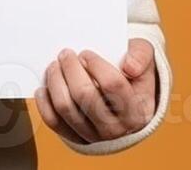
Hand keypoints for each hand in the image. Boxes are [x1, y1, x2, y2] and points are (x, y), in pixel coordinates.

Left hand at [35, 38, 156, 145]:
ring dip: (55, 81)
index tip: (86, 53)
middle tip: (65, 53)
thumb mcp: (145, 59)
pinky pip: (54, 121)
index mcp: (137, 112)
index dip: (95, 64)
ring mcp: (94, 136)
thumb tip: (129, 66)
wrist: (127, 100)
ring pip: (66, 107)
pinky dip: (45, 102)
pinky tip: (45, 87)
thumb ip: (141, 55)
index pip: (112, 84)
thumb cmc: (133, 75)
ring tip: (55, 66)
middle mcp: (116, 129)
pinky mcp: (75, 137)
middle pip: (85, 95)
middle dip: (70, 69)